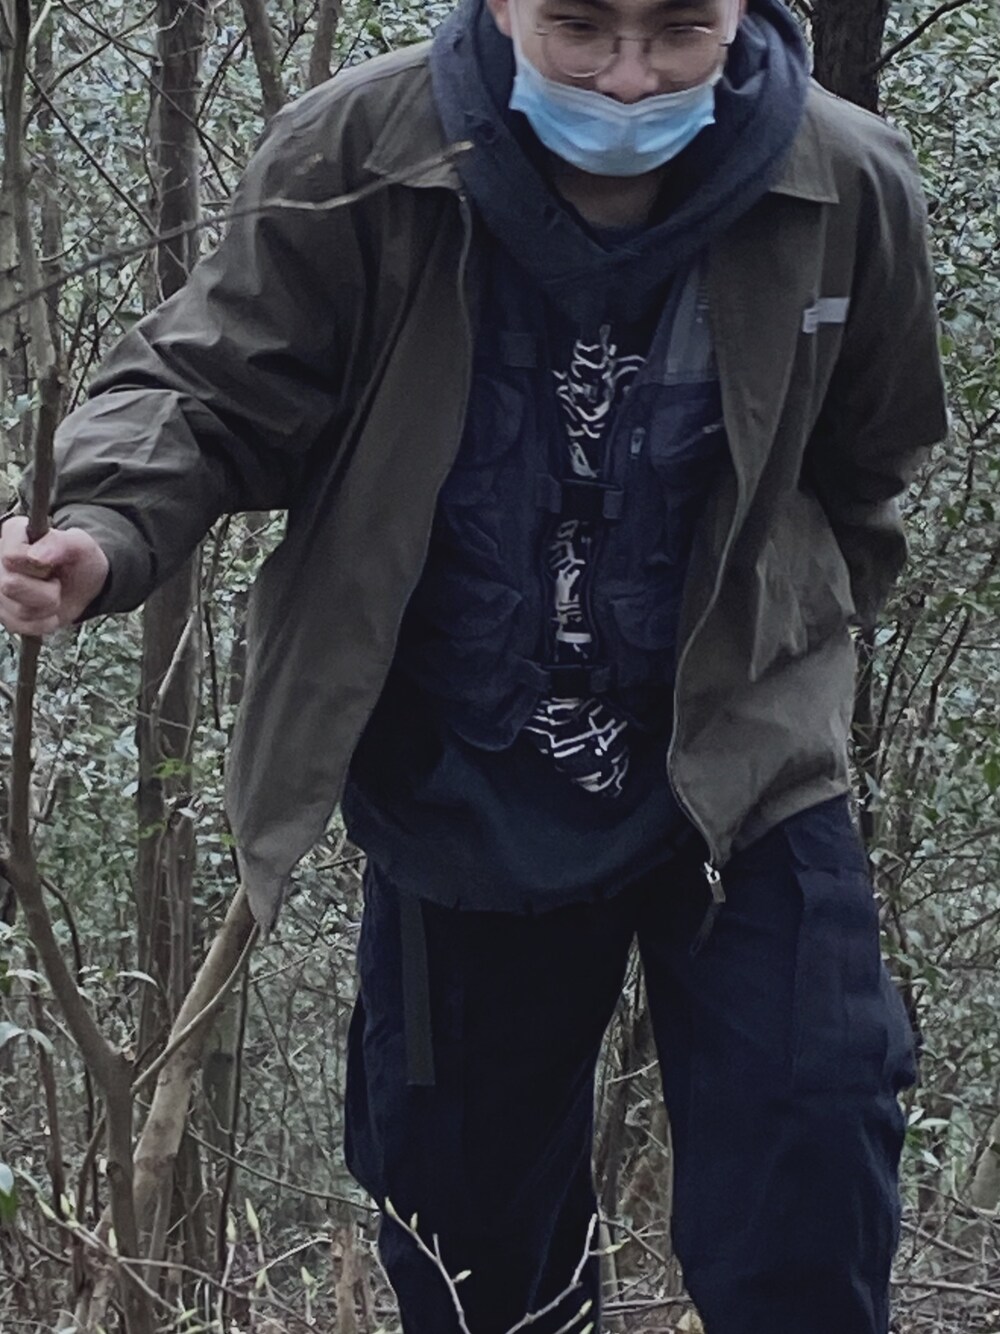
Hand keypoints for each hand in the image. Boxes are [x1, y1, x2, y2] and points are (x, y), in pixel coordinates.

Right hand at [0, 518, 109, 635]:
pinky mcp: (1, 610)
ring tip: (53, 595)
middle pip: (10, 585)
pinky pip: (17, 626)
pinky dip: (41, 623)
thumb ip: (61, 543)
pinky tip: (46, 611)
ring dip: (46, 608)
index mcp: (12, 533)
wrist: (82, 586)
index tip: (52, 564)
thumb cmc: (79, 562)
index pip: (10, 556)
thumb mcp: (81, 546)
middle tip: (55, 582)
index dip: (39, 566)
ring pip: (17, 610)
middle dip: (45, 591)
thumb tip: (36, 556)